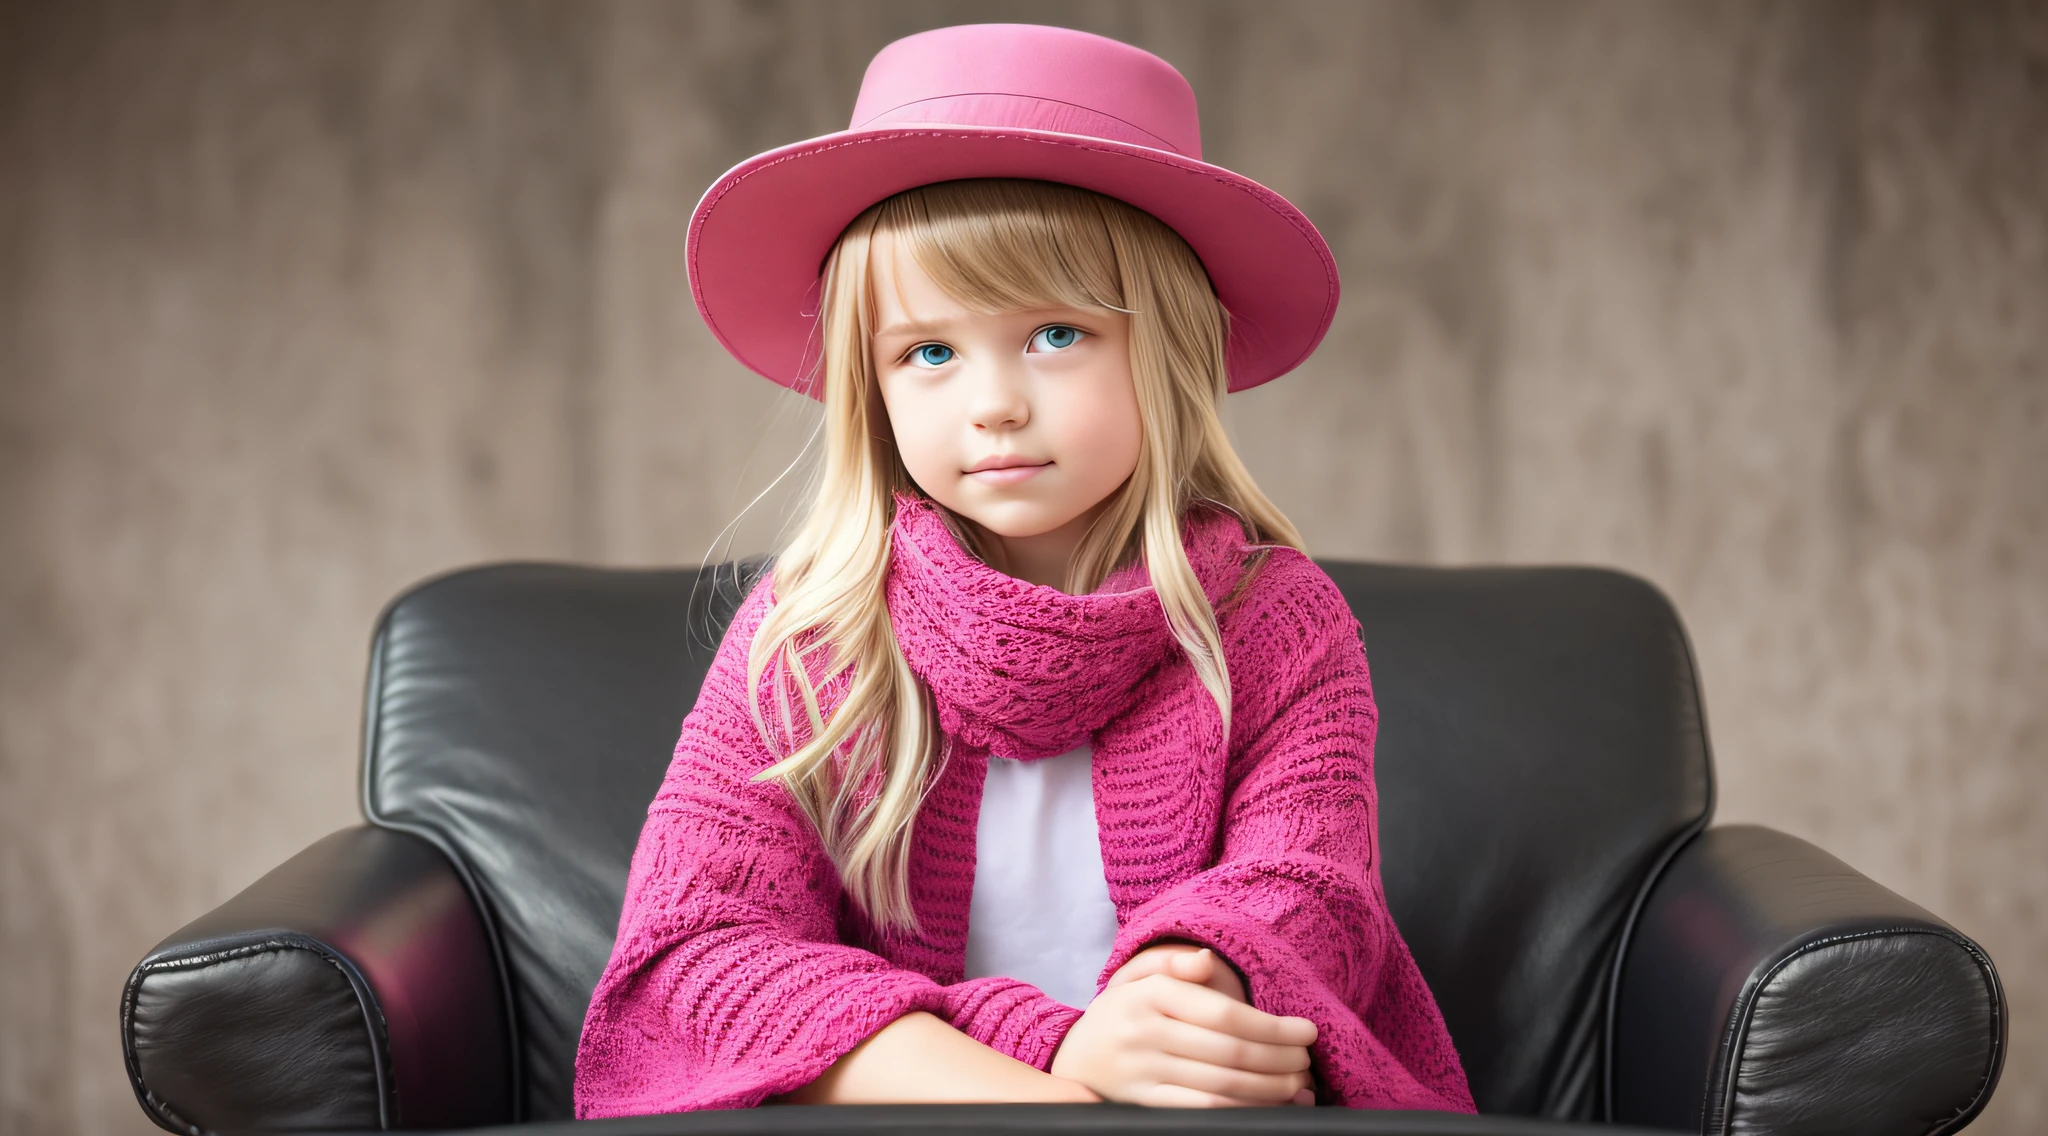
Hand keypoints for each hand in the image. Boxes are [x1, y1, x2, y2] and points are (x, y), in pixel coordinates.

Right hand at [1051, 953, 1318, 1107]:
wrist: (1072, 1056)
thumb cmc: (1121, 1012)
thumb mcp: (1137, 975)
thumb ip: (1172, 962)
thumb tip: (1208, 962)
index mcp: (1150, 994)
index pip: (1224, 1014)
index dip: (1272, 1025)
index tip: (1306, 1031)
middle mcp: (1145, 1033)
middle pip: (1229, 1051)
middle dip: (1279, 1058)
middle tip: (1306, 1060)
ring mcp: (1143, 1072)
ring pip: (1221, 1084)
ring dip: (1269, 1087)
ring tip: (1296, 1083)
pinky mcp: (1144, 1103)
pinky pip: (1202, 1110)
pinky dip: (1242, 1109)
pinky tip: (1266, 1103)